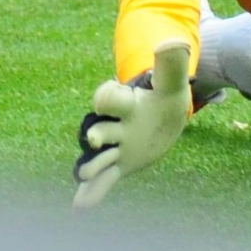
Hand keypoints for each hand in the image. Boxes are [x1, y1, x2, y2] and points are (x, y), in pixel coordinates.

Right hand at [72, 40, 191, 209]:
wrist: (165, 117)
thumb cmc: (166, 96)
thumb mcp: (172, 82)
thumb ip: (171, 63)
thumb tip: (172, 42)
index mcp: (126, 103)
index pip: (108, 97)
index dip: (106, 97)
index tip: (104, 99)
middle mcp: (115, 125)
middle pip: (98, 129)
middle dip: (95, 134)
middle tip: (93, 139)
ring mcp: (116, 147)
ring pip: (96, 158)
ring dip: (91, 166)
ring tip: (85, 174)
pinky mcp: (119, 165)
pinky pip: (103, 181)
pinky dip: (90, 194)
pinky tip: (78, 209)